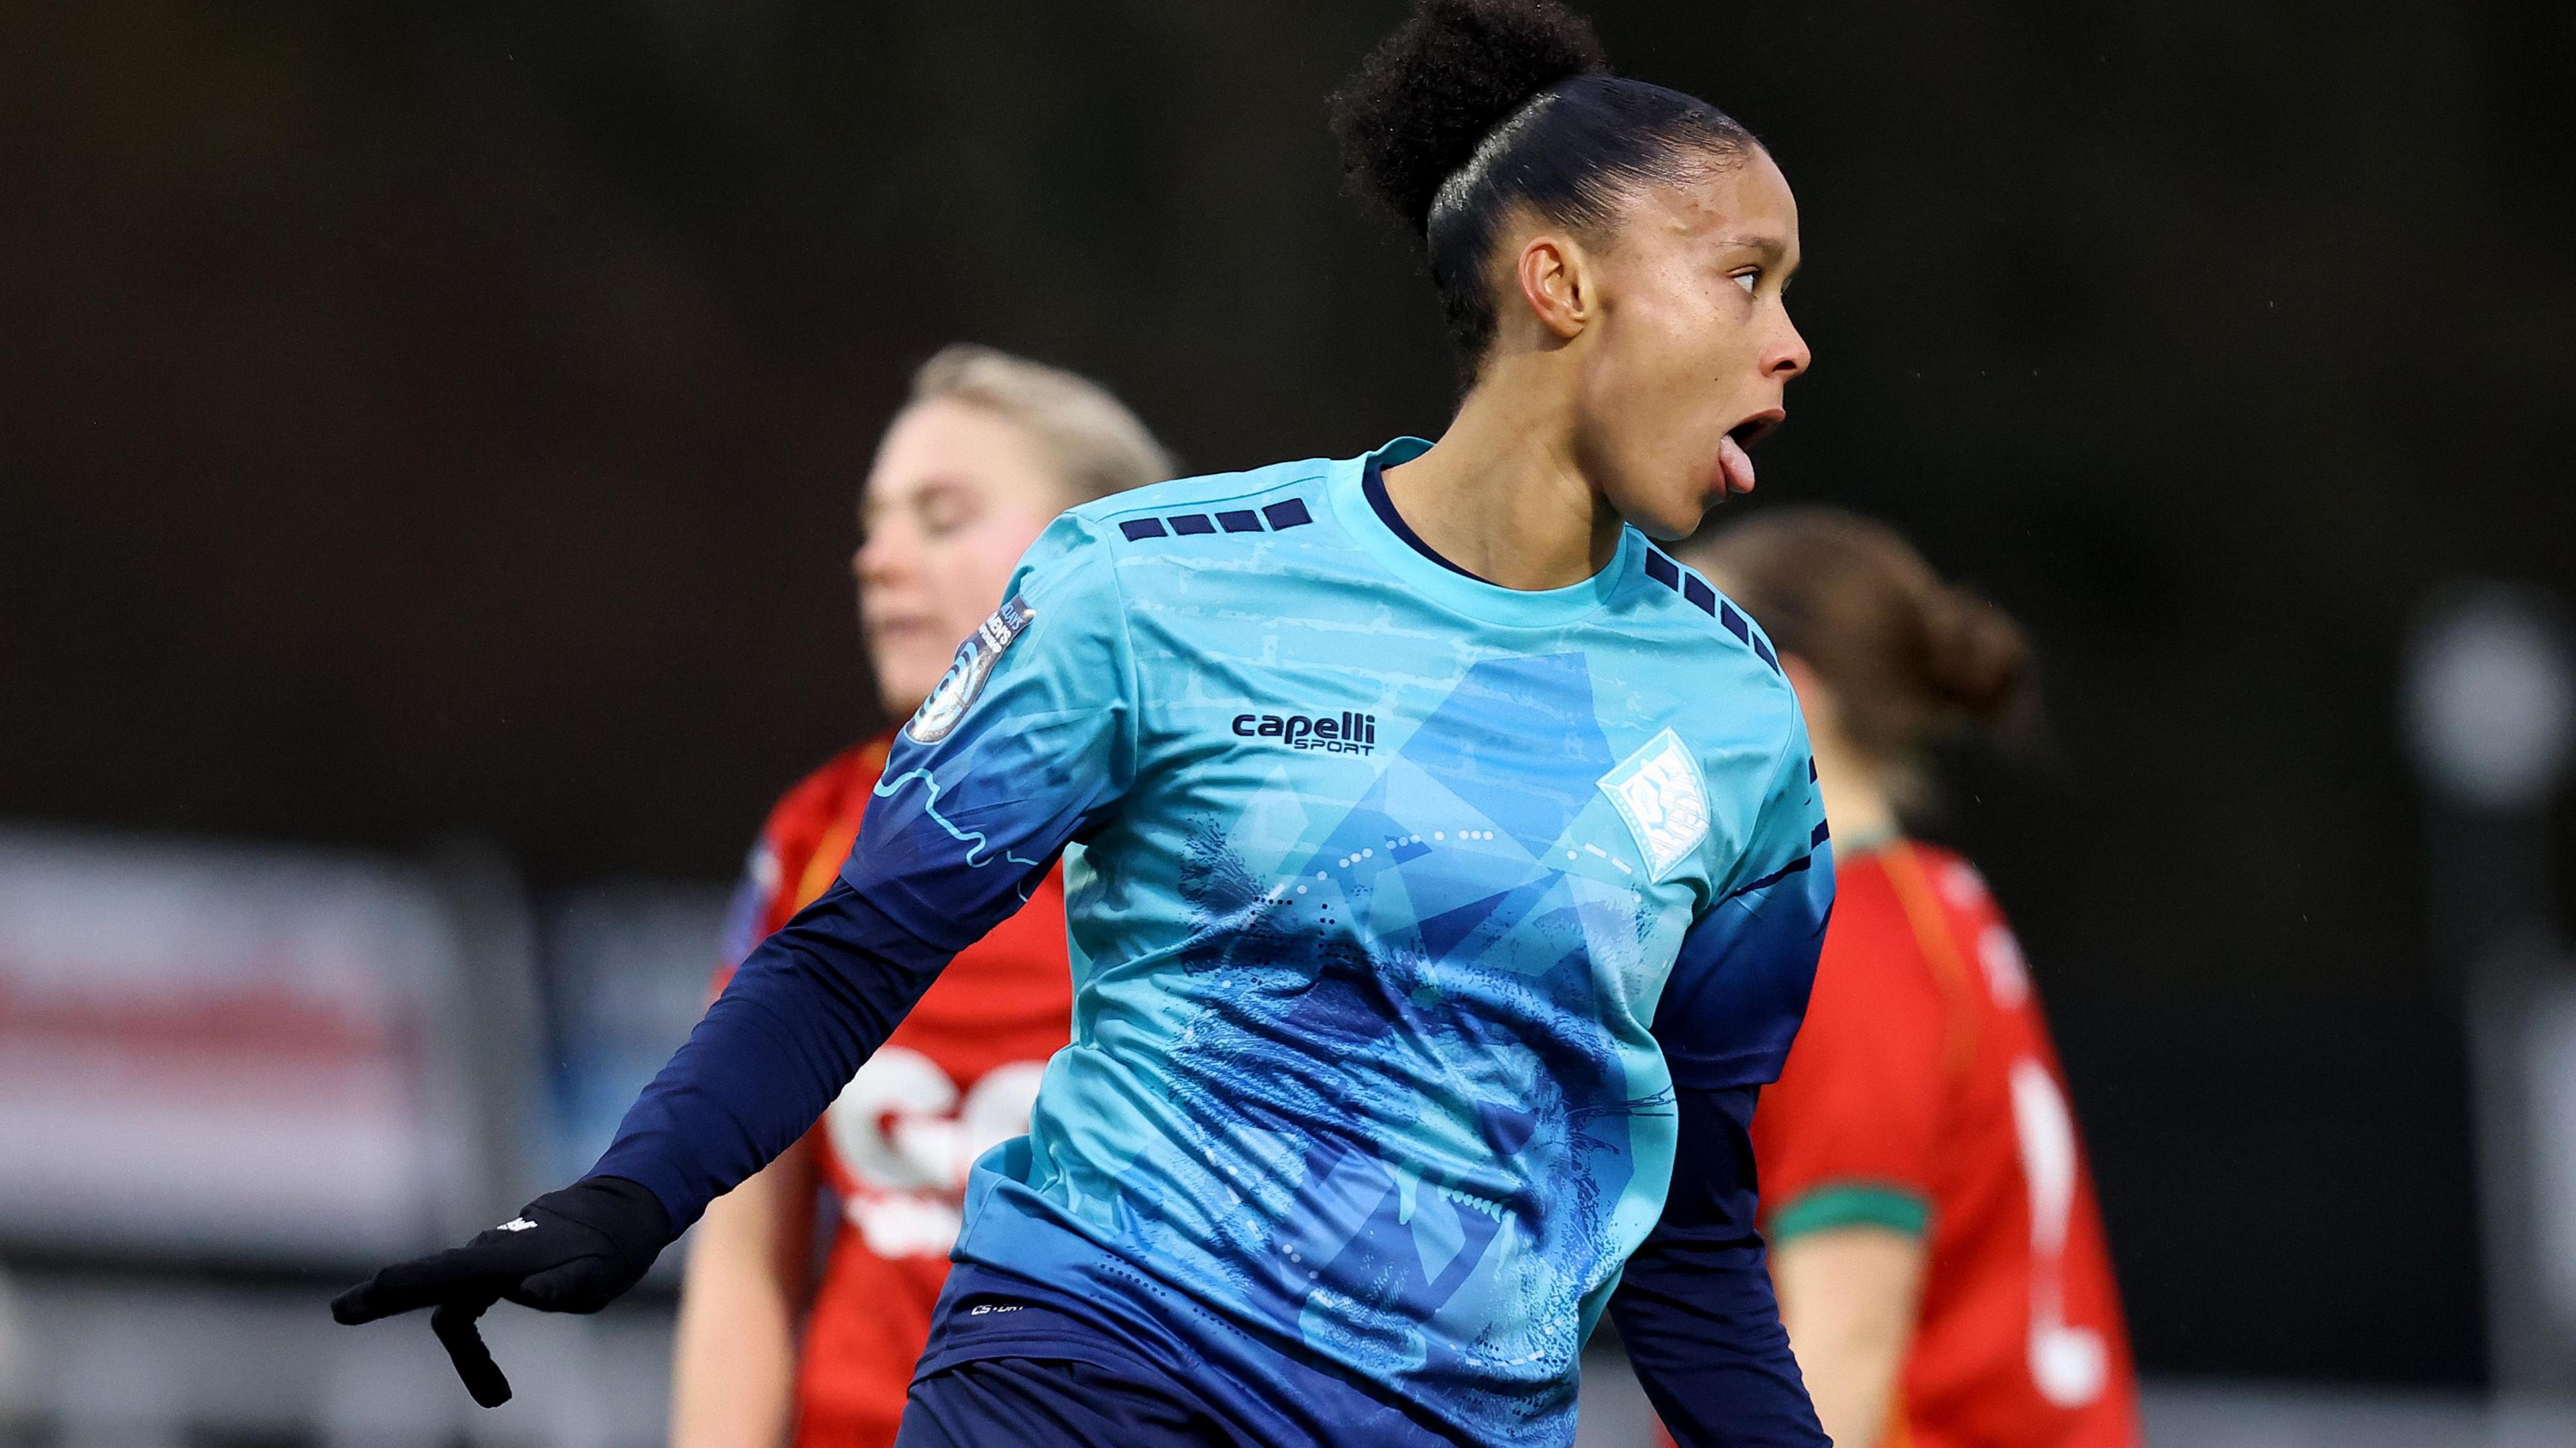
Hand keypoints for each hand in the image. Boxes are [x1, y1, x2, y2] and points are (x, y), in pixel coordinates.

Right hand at [331, 1175, 672, 1406]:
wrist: (618, 1217)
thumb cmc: (610, 1250)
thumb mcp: (598, 1275)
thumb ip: (562, 1286)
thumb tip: (523, 1293)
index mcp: (508, 1257)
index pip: (452, 1269)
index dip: (413, 1279)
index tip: (378, 1285)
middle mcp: (489, 1255)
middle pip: (430, 1281)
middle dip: (386, 1295)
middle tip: (342, 1311)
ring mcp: (488, 1263)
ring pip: (455, 1311)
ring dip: (468, 1357)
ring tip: (497, 1397)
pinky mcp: (494, 1274)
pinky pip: (469, 1310)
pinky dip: (473, 1347)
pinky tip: (492, 1383)